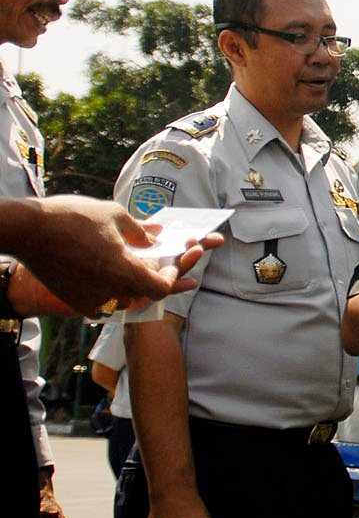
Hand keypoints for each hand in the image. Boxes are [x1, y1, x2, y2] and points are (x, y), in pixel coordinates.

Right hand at [8, 231, 223, 317]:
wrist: (27, 229)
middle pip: (143, 292)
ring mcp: (90, 300)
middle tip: (159, 259)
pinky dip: (112, 288)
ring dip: (133, 282)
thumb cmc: (72, 218)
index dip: (172, 276)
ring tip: (134, 260)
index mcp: (124, 273)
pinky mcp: (75, 301)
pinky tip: (112, 269)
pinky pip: (104, 301)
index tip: (171, 262)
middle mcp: (109, 292)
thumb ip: (141, 231)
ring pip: (124, 297)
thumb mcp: (115, 216)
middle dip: (154, 275)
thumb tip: (159, 234)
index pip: (161, 287)